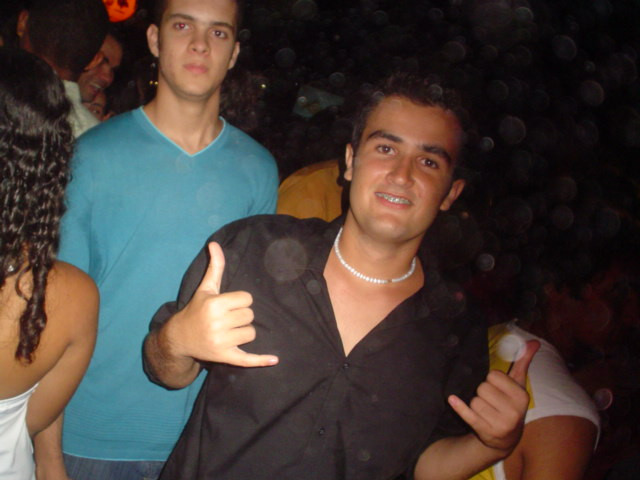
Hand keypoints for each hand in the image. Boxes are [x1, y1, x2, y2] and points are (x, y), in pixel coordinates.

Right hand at [167, 242, 277, 367]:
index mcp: (215, 305)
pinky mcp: (225, 357)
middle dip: (241, 316)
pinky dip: (261, 360)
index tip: (228, 305)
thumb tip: (215, 243)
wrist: (179, 338)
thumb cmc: (196, 310)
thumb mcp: (206, 288)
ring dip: (243, 332)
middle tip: (226, 319)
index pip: (247, 299)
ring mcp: (221, 342)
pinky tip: (275, 360)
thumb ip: (215, 267)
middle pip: (250, 316)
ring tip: (228, 331)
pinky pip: (247, 359)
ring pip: (251, 333)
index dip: (240, 301)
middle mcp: (217, 323)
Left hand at [448, 340, 539, 453]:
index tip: (498, 388)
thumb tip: (534, 342)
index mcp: (522, 397)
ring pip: (474, 400)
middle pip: (482, 388)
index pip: (493, 376)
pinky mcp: (485, 431)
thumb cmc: (511, 404)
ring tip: (487, 411)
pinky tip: (452, 399)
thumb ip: (523, 362)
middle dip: (483, 392)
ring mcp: (500, 423)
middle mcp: (513, 411)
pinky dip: (459, 407)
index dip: (492, 380)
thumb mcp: (519, 384)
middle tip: (492, 401)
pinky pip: (468, 415)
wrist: (506, 438)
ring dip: (476, 404)